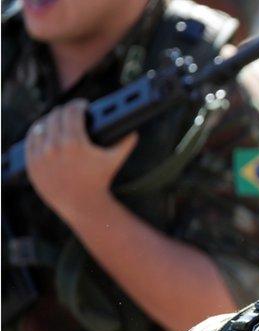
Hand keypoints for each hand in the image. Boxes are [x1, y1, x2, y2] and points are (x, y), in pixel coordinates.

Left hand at [25, 99, 137, 223]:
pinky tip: (43, 128)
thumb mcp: (114, 160)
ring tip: (57, 119)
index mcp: (74, 143)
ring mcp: (40, 155)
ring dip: (49, 119)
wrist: (81, 204)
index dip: (78, 105)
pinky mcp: (31, 162)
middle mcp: (54, 147)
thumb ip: (126, 142)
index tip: (83, 105)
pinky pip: (31, 139)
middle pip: (56, 115)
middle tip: (72, 111)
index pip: (72, 111)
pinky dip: (37, 132)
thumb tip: (133, 130)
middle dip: (65, 111)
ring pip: (41, 125)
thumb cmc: (99, 180)